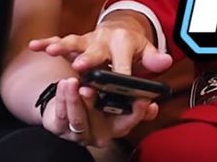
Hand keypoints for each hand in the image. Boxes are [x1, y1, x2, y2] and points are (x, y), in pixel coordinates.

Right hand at [29, 10, 173, 75]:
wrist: (123, 28)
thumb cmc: (134, 47)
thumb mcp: (147, 51)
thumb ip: (154, 59)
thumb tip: (166, 62)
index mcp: (123, 43)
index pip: (122, 62)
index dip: (121, 73)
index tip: (118, 82)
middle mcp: (104, 40)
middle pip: (96, 51)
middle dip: (89, 59)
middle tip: (81, 66)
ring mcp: (88, 41)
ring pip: (74, 43)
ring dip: (62, 46)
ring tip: (51, 51)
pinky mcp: (76, 43)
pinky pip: (59, 41)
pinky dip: (46, 43)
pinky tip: (34, 46)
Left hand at [42, 77, 157, 147]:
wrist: (71, 105)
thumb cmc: (99, 101)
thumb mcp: (120, 98)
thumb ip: (137, 98)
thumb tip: (155, 93)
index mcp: (116, 127)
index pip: (129, 122)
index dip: (136, 113)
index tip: (141, 100)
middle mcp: (99, 134)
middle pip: (98, 122)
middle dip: (92, 104)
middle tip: (89, 89)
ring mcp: (78, 134)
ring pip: (76, 119)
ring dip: (73, 100)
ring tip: (72, 82)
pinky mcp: (60, 128)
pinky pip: (60, 114)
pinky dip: (61, 98)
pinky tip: (63, 85)